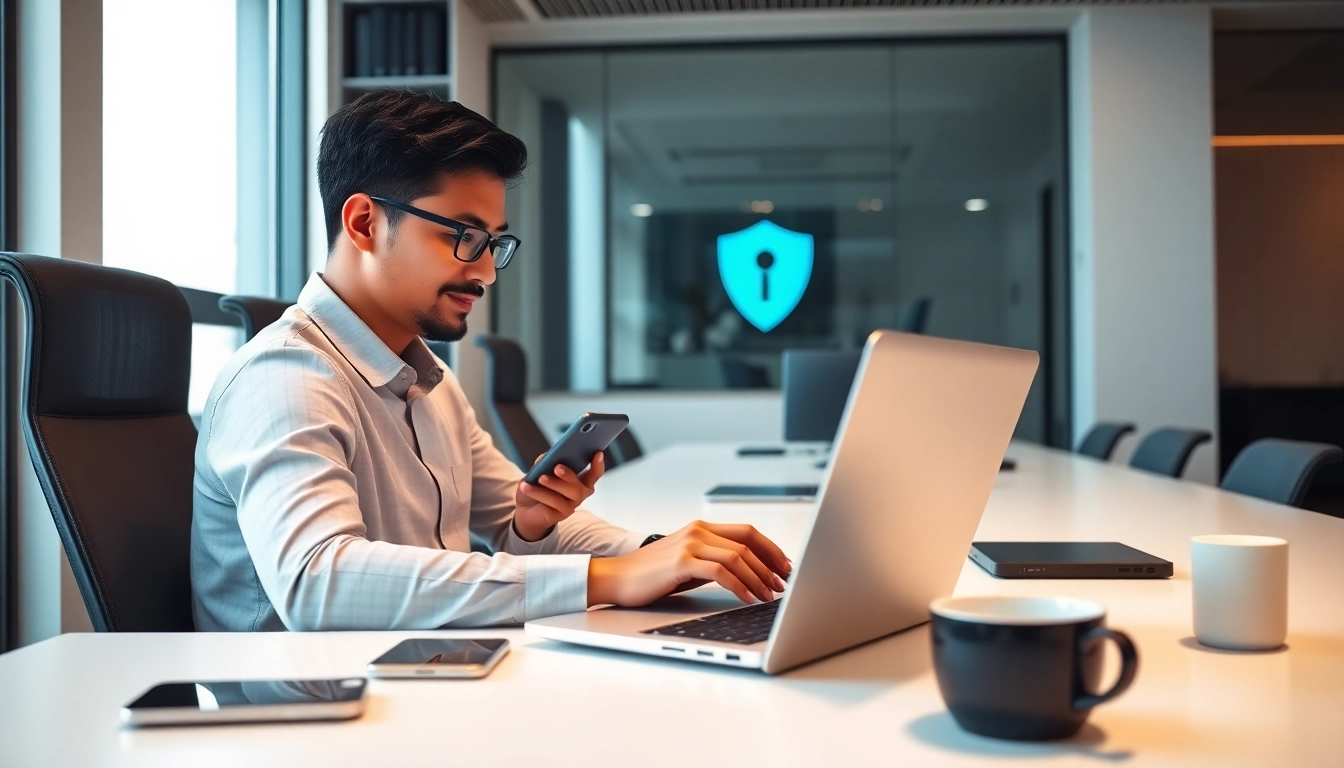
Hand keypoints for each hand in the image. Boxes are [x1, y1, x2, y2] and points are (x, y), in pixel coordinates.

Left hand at [513, 452, 605, 541]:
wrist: (525, 508)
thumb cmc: (537, 486)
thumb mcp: (539, 470)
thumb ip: (546, 461)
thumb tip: (548, 456)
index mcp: (578, 479)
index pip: (594, 473)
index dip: (598, 464)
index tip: (598, 453)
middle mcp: (579, 492)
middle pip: (579, 485)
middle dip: (569, 474)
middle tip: (557, 467)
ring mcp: (572, 505)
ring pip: (568, 493)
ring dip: (553, 484)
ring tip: (540, 478)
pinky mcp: (561, 514)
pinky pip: (554, 502)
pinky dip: (539, 492)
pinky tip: (526, 487)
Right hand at [587, 520, 790, 606]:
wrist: (617, 578)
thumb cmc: (653, 575)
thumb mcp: (689, 563)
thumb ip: (715, 561)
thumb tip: (748, 574)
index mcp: (702, 528)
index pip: (747, 532)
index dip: (771, 549)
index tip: (785, 567)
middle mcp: (699, 531)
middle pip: (748, 542)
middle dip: (770, 565)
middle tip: (782, 584)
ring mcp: (690, 544)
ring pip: (738, 557)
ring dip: (758, 578)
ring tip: (769, 595)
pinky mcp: (682, 561)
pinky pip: (721, 572)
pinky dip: (740, 586)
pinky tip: (748, 598)